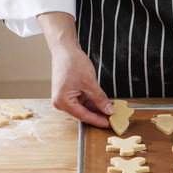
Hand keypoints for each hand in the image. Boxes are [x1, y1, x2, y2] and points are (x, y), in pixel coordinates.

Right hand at [38, 12, 113, 127]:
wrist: (65, 49)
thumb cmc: (72, 62)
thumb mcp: (90, 82)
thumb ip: (100, 98)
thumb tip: (108, 110)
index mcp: (62, 101)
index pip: (83, 115)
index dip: (97, 120)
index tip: (108, 123)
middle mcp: (61, 101)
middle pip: (82, 112)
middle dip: (98, 114)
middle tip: (111, 118)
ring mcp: (64, 97)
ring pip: (83, 106)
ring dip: (96, 107)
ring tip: (109, 110)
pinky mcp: (68, 92)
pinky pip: (82, 100)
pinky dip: (92, 101)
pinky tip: (102, 102)